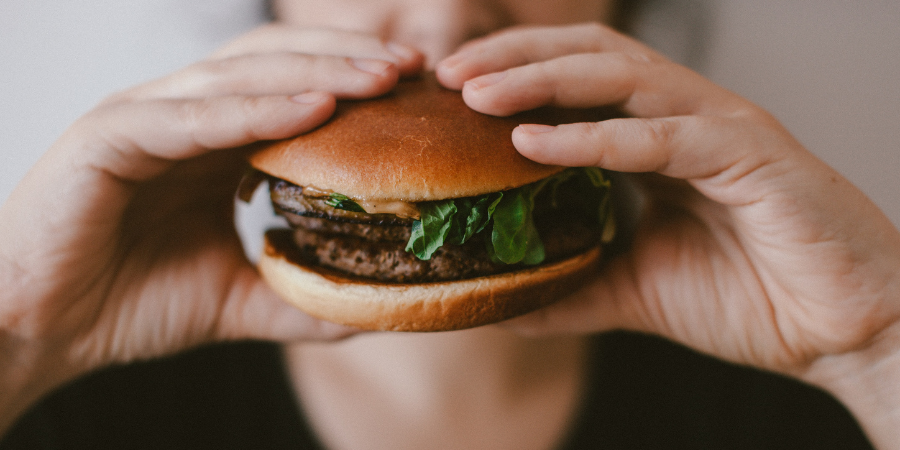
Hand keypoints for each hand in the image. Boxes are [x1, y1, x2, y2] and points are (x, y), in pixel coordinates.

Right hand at [0, 25, 422, 430]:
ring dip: (318, 72)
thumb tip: (367, 308)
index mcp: (210, 141)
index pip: (292, 90)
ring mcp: (144, 117)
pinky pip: (195, 117)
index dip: (354, 84)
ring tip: (382, 77)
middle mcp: (181, 115)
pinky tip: (315, 108)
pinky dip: (257, 109)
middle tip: (414, 69)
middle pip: (277, 65)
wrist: (39, 329)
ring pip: (242, 77)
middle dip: (348, 61)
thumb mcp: (235, 299)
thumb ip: (296, 296)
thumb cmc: (128, 303)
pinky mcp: (109, 136)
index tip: (417, 92)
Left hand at [437, 23, 899, 443]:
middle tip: (447, 74)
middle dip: (513, 57)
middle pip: (588, 56)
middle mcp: (686, 117)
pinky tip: (536, 142)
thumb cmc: (752, 298)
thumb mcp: (636, 289)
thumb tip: (505, 303)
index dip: (511, 75)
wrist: (844, 332)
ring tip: (476, 93)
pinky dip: (596, 137)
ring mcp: (720, 128)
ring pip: (621, 76)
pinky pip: (662, 135)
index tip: (447, 94)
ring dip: (541, 78)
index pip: (575, 81)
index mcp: (659, 137)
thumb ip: (573, 285)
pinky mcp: (751, 155)